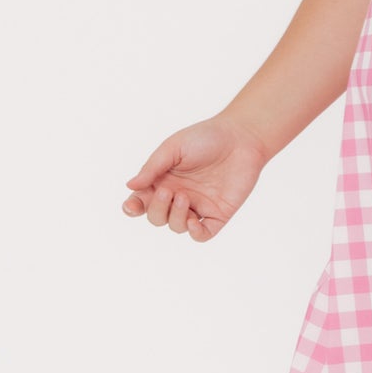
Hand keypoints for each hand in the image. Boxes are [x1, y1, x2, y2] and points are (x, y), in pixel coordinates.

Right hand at [122, 115, 267, 241]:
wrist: (241, 138)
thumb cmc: (206, 137)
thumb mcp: (173, 148)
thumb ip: (152, 168)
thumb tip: (130, 186)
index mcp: (163, 180)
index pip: (142, 201)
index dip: (133, 208)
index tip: (132, 206)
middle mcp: (178, 195)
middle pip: (157, 217)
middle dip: (157, 209)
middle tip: (168, 191)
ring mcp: (198, 206)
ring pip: (176, 227)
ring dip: (176, 216)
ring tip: (185, 196)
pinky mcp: (218, 213)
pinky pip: (202, 234)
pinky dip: (195, 233)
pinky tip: (194, 221)